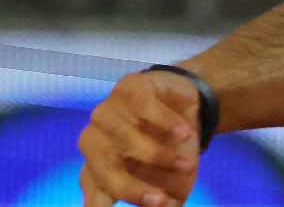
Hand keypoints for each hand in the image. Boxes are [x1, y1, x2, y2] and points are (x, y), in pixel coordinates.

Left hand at [78, 71, 201, 206]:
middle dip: (135, 188)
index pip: (95, 193)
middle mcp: (94, 142)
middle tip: (165, 200)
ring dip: (161, 156)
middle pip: (106, 170)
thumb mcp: (172, 181)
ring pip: (125, 139)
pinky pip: (143, 107)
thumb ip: (164, 200)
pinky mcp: (128, 88)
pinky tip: (185, 132)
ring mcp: (107, 113)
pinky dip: (167, 123)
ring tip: (189, 164)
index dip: (110, 206)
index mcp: (97, 170)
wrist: (186, 102)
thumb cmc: (173, 147)